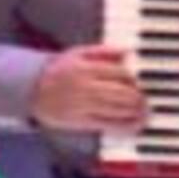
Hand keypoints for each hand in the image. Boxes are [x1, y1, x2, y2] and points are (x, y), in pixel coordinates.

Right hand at [29, 44, 146, 131]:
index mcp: (86, 68)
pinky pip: (104, 125)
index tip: (139, 80)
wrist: (31, 89)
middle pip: (118, 92)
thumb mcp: (79, 52)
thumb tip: (127, 52)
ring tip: (146, 112)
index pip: (117, 72)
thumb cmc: (59, 68)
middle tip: (147, 99)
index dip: (132, 77)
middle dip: (136, 97)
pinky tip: (132, 126)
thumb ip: (104, 50)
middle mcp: (85, 87)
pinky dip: (121, 127)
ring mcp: (82, 106)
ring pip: (113, 110)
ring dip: (133, 112)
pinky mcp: (79, 122)